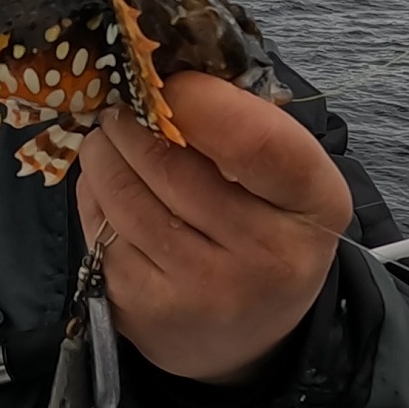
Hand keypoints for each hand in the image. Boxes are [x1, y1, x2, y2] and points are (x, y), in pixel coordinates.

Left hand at [75, 72, 351, 384]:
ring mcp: (200, 291)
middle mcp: (263, 258)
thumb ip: (245, 125)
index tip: (170, 82)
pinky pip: (99, 229)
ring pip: (123, 193)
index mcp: (313, 207)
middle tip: (124, 104)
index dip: (197, 100)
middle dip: (132, 120)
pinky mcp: (143, 310)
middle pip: (170, 163)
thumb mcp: (288, 179)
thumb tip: (164, 70)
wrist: (249, 337)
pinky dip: (95, 196)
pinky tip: (111, 191)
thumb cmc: (266, 230)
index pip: (252, 141)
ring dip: (103, 151)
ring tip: (110, 139)